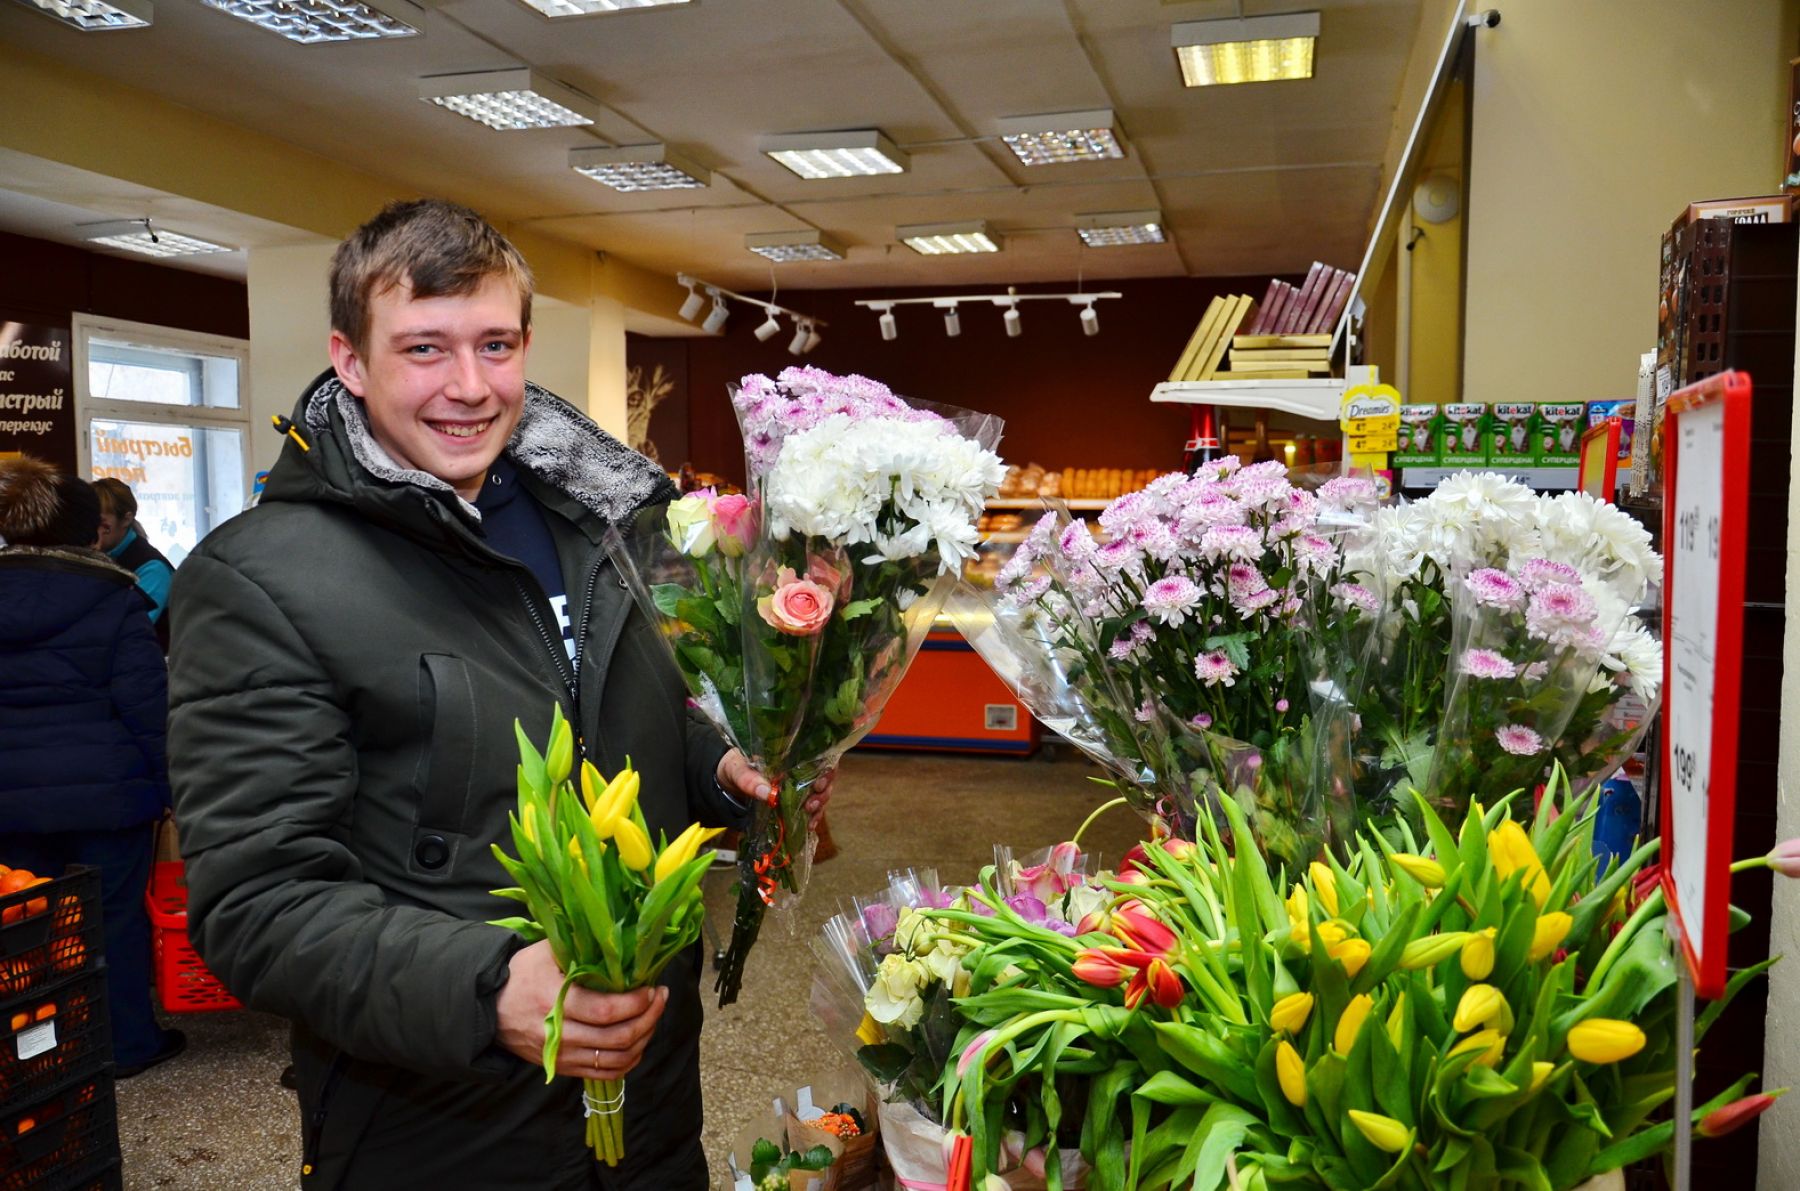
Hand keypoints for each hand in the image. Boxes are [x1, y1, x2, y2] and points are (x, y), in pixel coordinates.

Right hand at [495, 940, 667, 1079]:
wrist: (489, 1008)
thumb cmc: (521, 974)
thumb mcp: (545, 951)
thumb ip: (579, 946)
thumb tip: (619, 939)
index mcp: (554, 1000)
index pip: (606, 1012)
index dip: (636, 1003)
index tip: (652, 987)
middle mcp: (558, 1034)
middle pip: (617, 1038)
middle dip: (649, 1018)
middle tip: (660, 998)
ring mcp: (561, 1055)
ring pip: (616, 1059)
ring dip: (643, 1039)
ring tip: (653, 1016)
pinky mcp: (563, 1067)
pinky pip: (605, 1073)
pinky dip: (628, 1060)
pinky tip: (639, 1040)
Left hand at [716, 750, 834, 829]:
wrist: (725, 781)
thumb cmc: (734, 767)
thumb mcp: (737, 770)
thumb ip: (749, 779)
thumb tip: (766, 792)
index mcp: (790, 755)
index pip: (819, 757)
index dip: (826, 770)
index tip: (819, 783)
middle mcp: (799, 769)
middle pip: (825, 778)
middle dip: (823, 792)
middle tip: (812, 803)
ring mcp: (798, 786)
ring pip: (820, 794)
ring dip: (819, 805)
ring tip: (810, 814)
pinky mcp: (793, 802)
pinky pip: (810, 809)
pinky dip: (812, 818)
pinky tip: (809, 826)